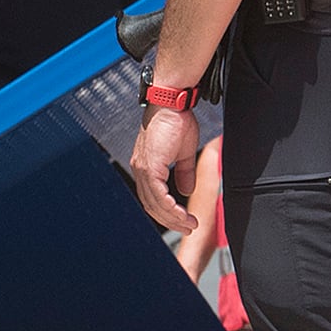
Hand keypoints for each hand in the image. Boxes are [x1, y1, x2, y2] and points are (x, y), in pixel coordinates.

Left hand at [127, 102, 202, 231]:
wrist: (171, 103)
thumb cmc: (175, 120)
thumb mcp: (182, 152)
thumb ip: (183, 172)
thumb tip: (186, 190)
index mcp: (146, 166)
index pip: (153, 198)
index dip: (167, 213)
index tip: (184, 221)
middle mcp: (140, 169)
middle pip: (152, 205)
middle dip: (171, 220)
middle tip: (188, 228)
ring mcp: (143, 168)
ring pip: (155, 203)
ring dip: (173, 217)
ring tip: (190, 224)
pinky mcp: (150, 165)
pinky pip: (159, 194)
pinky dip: (171, 207)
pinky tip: (182, 214)